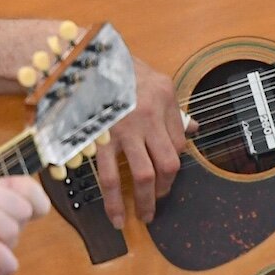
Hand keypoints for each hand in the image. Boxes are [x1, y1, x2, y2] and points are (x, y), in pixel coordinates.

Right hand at [96, 57, 186, 228]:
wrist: (82, 59)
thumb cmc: (119, 69)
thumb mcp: (156, 80)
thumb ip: (173, 108)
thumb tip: (192, 129)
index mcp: (164, 98)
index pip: (179, 143)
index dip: (173, 162)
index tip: (166, 173)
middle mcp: (148, 114)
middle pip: (168, 163)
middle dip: (165, 189)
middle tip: (159, 202)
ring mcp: (124, 128)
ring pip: (143, 174)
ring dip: (145, 200)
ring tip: (144, 215)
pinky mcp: (101, 138)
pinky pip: (110, 175)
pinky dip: (114, 200)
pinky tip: (116, 215)